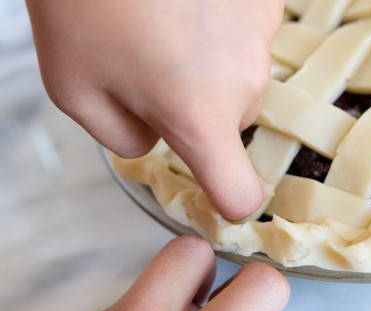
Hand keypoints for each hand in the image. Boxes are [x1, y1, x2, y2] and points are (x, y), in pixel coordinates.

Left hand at [26, 0, 283, 218]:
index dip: (229, 201)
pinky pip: (248, 38)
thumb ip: (125, 141)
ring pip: (240, 78)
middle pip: (232, 124)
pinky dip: (222, 30)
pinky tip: (188, 3)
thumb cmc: (82, 5)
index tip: (217, 195)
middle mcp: (243, 80)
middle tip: (152, 67)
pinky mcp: (267, 0)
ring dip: (210, 67)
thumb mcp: (75, 91)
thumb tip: (159, 140)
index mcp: (197, 114)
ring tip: (165, 24)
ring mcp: (262, 33)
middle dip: (198, 110)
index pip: (239, 192)